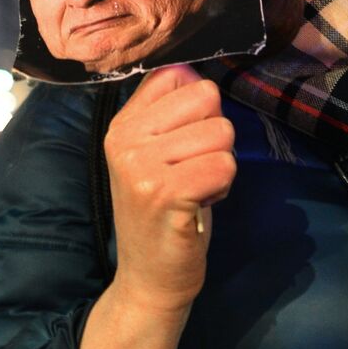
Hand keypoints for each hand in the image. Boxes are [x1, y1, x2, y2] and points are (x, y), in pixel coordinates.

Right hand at [103, 65, 235, 312]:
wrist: (150, 278)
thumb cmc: (166, 214)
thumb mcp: (159, 155)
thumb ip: (173, 113)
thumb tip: (192, 70)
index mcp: (123, 123)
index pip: (179, 75)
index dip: (200, 109)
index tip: (184, 145)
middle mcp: (124, 138)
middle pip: (208, 97)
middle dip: (215, 137)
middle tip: (192, 172)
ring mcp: (140, 164)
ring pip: (222, 132)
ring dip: (220, 165)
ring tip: (194, 191)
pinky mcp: (164, 191)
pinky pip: (224, 164)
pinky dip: (223, 186)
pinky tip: (199, 204)